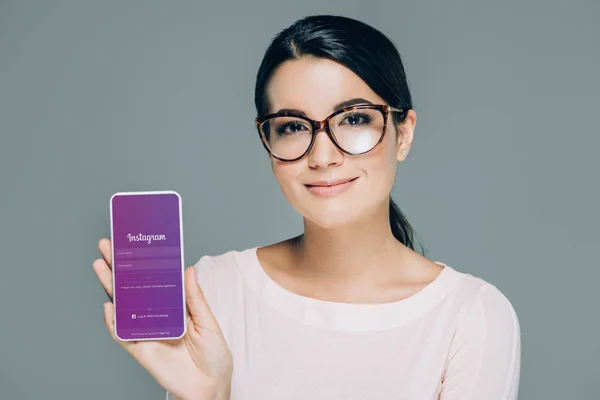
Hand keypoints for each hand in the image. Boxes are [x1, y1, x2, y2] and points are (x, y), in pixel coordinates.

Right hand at [93, 238, 232, 399]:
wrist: (210, 387)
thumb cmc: (214, 355)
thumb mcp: (208, 322)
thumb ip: (194, 298)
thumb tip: (188, 270)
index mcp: (174, 306)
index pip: (153, 280)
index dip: (142, 263)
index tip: (133, 244)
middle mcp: (157, 316)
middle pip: (133, 288)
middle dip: (118, 268)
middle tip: (106, 246)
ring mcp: (147, 331)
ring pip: (123, 306)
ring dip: (111, 287)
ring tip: (101, 266)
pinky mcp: (141, 349)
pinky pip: (122, 334)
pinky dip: (113, 322)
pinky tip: (109, 305)